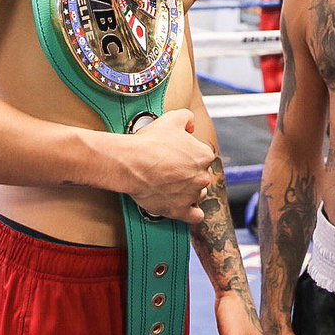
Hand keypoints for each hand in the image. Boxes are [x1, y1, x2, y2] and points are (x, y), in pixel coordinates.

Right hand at [122, 109, 215, 223]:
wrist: (131, 163)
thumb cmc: (150, 142)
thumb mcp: (172, 118)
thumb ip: (188, 118)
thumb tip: (190, 126)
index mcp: (204, 155)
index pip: (203, 156)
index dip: (189, 154)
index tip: (177, 154)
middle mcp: (202, 177)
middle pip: (201, 176)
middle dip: (189, 173)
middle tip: (170, 169)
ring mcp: (191, 195)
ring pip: (197, 194)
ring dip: (188, 191)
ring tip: (171, 185)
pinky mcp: (180, 210)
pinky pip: (195, 216)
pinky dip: (191, 213)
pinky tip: (183, 206)